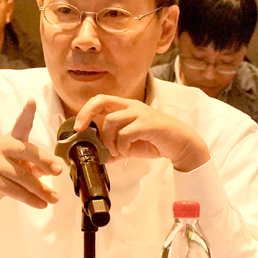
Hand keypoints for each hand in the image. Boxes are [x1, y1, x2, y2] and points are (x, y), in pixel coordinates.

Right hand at [0, 99, 62, 222]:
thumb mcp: (21, 166)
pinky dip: (31, 199)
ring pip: (25, 177)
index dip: (27, 112)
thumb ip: (36, 165)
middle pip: (28, 152)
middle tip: (58, 171)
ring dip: (41, 190)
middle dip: (45, 162)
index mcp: (12, 140)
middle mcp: (4, 147)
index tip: (31, 101)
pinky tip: (41, 204)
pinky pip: (17, 190)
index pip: (21, 124)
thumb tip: (54, 168)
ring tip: (53, 199)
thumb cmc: (3, 174)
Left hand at [73, 95, 209, 171]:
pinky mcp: (148, 123)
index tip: (78, 127)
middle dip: (86, 115)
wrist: (179, 144)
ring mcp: (140, 113)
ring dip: (109, 140)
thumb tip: (100, 158)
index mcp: (126, 107)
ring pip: (112, 120)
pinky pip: (126, 132)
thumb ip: (115, 149)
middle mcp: (131, 106)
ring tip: (116, 151)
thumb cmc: (155, 141)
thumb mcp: (130, 146)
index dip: (85, 111)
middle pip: (102, 101)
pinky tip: (126, 151)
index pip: (100, 100)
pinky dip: (122, 145)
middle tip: (82, 132)